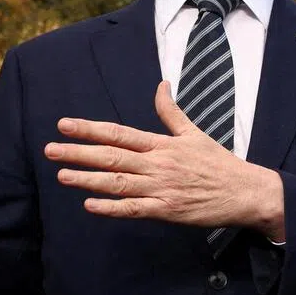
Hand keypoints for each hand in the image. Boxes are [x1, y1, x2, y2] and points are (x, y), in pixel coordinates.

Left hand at [44, 81, 284, 240]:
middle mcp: (158, 164)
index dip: (90, 129)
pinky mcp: (167, 210)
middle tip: (50, 150)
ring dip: (88, 179)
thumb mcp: (194, 132)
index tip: (64, 125)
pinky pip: (134, 209)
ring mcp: (161, 188)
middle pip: (112, 157)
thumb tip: (161, 84)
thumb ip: (171, 112)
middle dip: (79, 153)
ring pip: (118, 183)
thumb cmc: (218, 163)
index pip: (119, 133)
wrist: (245, 192)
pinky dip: (112, 208)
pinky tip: (90, 205)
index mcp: (162, 144)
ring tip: (62, 175)